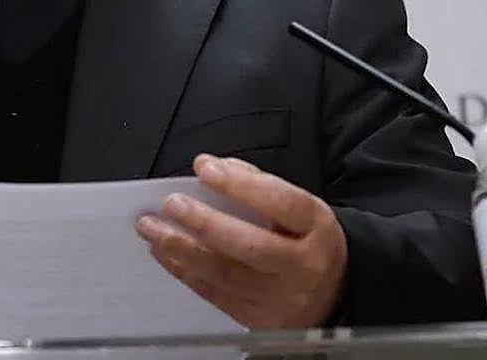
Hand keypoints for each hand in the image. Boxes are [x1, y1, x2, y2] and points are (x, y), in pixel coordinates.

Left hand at [135, 154, 347, 328]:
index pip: (281, 203)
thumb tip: (212, 167)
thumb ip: (257, 183)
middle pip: (251, 246)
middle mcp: (302, 266)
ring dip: (181, 248)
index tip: (204, 168)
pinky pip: (215, 294)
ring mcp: (281, 298)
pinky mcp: (259, 319)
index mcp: (316, 227)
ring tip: (151, 228)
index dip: (241, 185)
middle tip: (171, 204)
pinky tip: (163, 252)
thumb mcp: (297, 207)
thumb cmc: (304, 239)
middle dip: (205, 223)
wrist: (335, 292)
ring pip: (226, 274)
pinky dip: (184, 271)